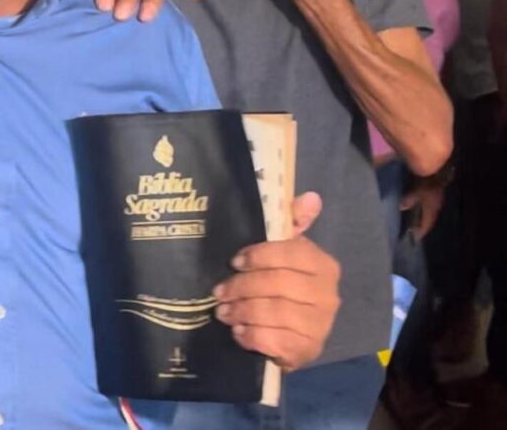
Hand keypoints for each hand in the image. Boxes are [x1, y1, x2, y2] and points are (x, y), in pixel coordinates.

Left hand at [213, 192, 340, 370]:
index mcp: (324, 265)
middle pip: (279, 284)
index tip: (234, 262)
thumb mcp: (287, 251)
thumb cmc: (285, 283)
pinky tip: (239, 332)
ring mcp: (321, 326)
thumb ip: (293, 223)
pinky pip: (276, 342)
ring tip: (222, 312)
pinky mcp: (308, 351)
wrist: (295, 334)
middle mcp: (328, 295)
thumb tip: (310, 196)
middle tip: (219, 292)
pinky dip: (252, 336)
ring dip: (242, 312)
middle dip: (242, 287)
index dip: (259, 255)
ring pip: (275, 312)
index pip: (291, 253)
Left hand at [399, 172, 446, 239]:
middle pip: (429, 221)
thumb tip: (401, 208)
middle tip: (414, 233)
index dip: (421, 232)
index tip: (416, 239)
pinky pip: (429, 208)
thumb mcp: (416, 192)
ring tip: (415, 223)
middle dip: (422, 227)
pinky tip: (418, 210)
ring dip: (423, 220)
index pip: (427, 224)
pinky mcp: (435, 196)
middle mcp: (436, 208)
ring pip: (429, 215)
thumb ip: (409, 200)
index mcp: (432, 209)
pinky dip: (423, 212)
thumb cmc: (427, 183)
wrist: (439, 172)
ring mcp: (437, 202)